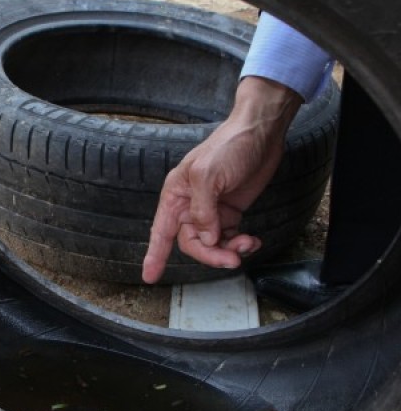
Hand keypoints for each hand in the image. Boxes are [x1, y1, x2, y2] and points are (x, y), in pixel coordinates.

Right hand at [141, 77, 302, 283]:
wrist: (260, 133)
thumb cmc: (228, 146)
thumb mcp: (207, 176)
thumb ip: (203, 211)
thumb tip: (206, 239)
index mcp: (176, 195)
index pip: (160, 231)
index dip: (154, 255)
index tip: (149, 277)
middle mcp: (190, 205)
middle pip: (192, 242)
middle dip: (211, 254)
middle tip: (231, 259)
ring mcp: (211, 209)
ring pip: (212, 243)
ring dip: (229, 249)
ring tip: (247, 244)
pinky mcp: (231, 211)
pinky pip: (230, 236)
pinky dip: (240, 243)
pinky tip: (252, 240)